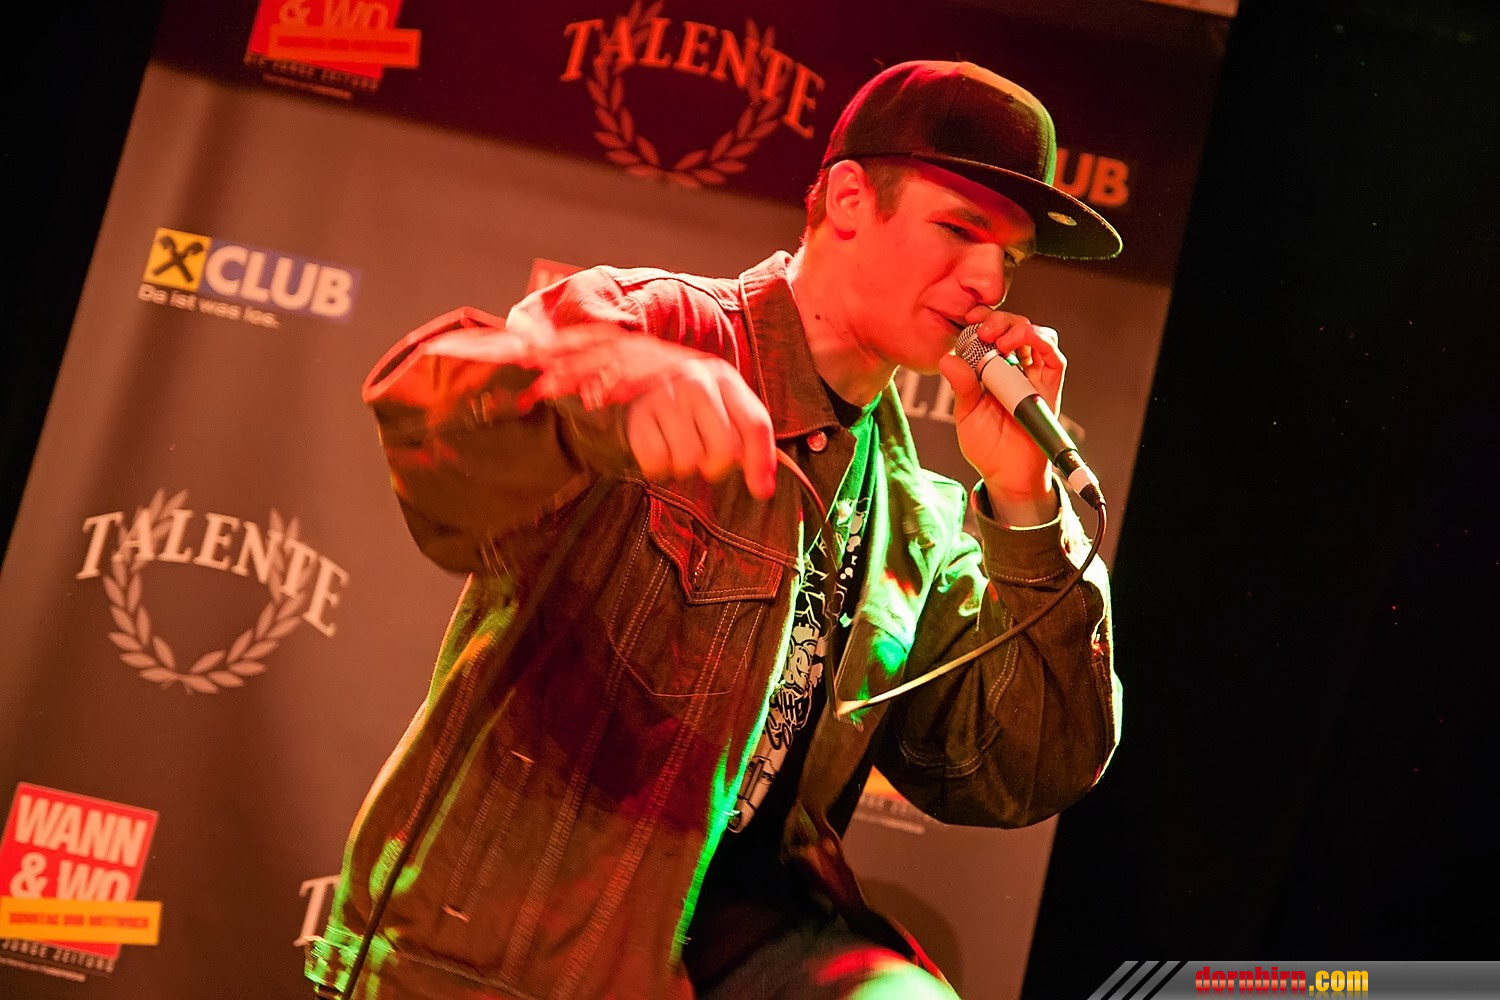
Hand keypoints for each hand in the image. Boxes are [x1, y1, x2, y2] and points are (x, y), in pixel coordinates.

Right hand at [520, 324, 778, 498]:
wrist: (627, 371)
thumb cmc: (686, 398)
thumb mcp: (721, 402)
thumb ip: (748, 438)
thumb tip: (764, 489)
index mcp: (724, 378)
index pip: (755, 425)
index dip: (760, 464)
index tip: (760, 492)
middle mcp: (696, 382)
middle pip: (723, 451)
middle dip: (716, 467)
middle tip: (704, 457)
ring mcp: (663, 397)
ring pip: (689, 461)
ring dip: (683, 465)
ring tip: (676, 446)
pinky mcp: (635, 415)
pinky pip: (656, 463)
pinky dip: (657, 466)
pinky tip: (657, 448)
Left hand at [936, 309, 1065, 521]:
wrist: (1006, 474)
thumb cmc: (986, 444)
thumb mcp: (966, 414)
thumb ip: (961, 387)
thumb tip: (947, 359)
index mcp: (991, 369)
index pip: (990, 332)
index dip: (982, 319)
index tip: (969, 317)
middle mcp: (1014, 368)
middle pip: (1013, 327)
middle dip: (999, 320)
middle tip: (984, 329)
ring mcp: (1033, 376)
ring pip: (1035, 335)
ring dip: (1019, 327)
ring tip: (1001, 340)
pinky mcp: (1050, 388)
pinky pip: (1054, 358)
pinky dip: (1042, 341)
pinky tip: (1027, 340)